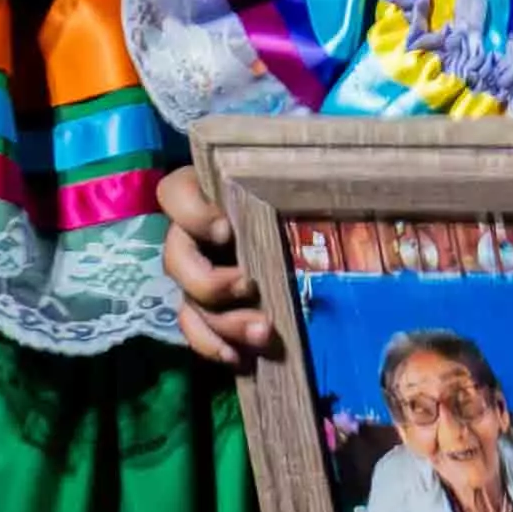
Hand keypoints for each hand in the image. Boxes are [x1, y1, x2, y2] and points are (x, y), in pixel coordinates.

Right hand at [154, 161, 278, 371]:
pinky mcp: (205, 306)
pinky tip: (240, 359)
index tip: (227, 229)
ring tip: (263, 333)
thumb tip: (338, 152)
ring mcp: (194, 274)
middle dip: (210, 281)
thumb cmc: (292, 187)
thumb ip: (296, 165)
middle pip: (175, 261)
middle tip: (249, 285)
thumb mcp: (290, 172)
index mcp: (203, 194)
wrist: (295, 217)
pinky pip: (195, 331)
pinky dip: (214, 347)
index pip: (174, 194)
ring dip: (223, 323)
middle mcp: (189, 235)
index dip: (192, 213)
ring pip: (189, 303)